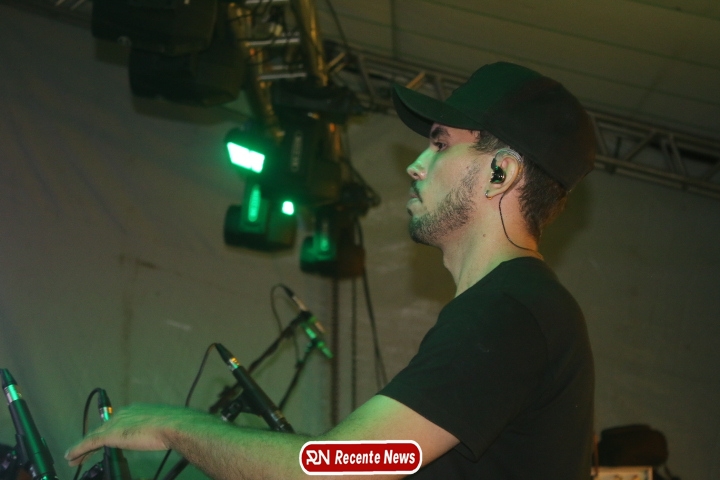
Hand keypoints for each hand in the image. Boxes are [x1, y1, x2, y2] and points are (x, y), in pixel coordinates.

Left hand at [65, 403, 205, 465]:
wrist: (172, 425)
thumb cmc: (172, 425)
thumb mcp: (161, 424)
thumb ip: (153, 428)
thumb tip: (158, 433)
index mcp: (134, 411)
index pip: (115, 423)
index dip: (106, 433)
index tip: (101, 443)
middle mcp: (121, 415)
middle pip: (101, 429)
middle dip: (91, 442)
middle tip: (82, 453)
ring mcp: (115, 425)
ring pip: (93, 437)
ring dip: (82, 449)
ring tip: (73, 458)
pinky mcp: (109, 435)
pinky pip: (89, 443)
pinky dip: (78, 450)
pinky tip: (71, 457)